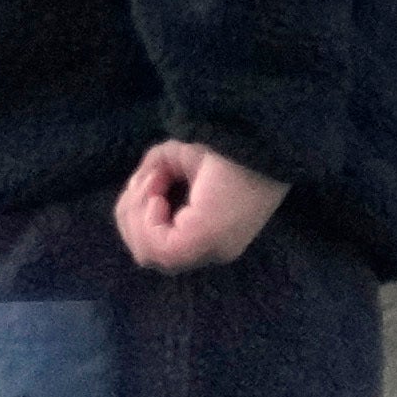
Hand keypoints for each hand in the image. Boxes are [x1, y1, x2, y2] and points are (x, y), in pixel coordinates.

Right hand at [119, 140, 292, 272]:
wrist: (263, 142)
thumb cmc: (234, 150)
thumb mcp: (188, 158)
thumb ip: (160, 168)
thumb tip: (137, 184)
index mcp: (211, 238)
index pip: (158, 248)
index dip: (140, 218)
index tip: (148, 183)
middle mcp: (210, 252)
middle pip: (148, 254)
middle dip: (133, 217)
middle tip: (144, 182)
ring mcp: (207, 251)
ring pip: (148, 253)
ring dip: (137, 215)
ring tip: (153, 183)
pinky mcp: (202, 242)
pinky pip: (157, 247)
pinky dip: (146, 219)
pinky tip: (157, 195)